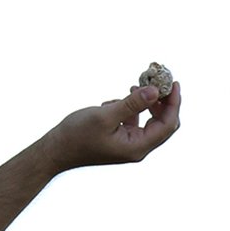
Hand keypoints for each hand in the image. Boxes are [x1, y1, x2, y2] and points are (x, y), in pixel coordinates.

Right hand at [46, 71, 181, 170]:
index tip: (173, 82)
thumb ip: (132, 104)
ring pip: (149, 122)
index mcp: (137, 147)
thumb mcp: (105, 115)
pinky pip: (134, 123)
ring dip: (146, 103)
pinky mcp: (120, 140)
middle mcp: (137, 148)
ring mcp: (129, 145)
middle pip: (162, 124)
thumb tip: (155, 91)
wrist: (55, 150)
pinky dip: (131, 109)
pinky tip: (115, 102)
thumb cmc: (77, 135)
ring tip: (135, 85)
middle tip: (158, 80)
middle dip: (162, 101)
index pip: (167, 125)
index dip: (174, 103)